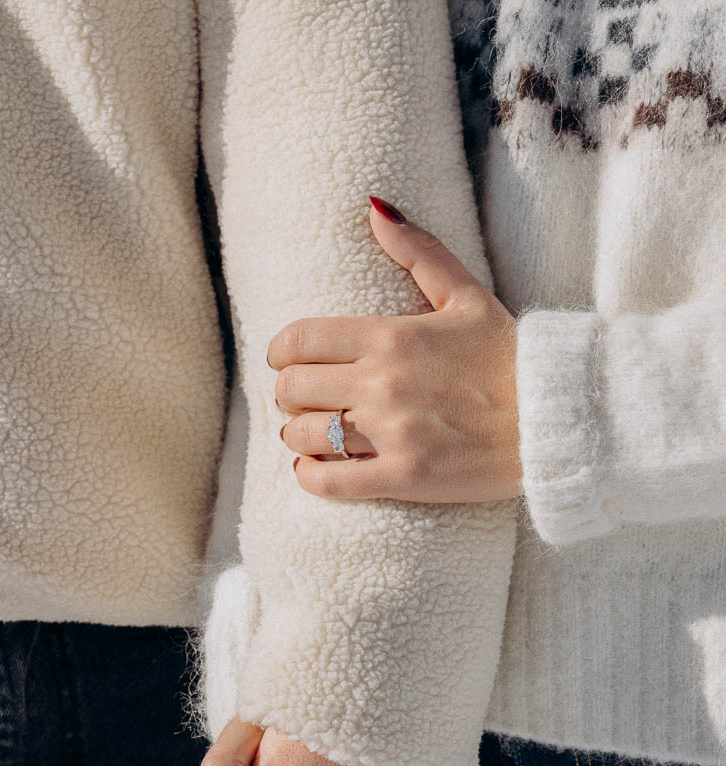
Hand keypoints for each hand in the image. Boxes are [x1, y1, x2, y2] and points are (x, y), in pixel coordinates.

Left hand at [269, 195, 520, 504]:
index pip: (299, 340)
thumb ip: (419, 252)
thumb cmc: (511, 357)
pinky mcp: (405, 478)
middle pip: (292, 389)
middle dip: (289, 395)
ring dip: (298, 436)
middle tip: (305, 400)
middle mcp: (382, 383)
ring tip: (312, 435)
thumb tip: (374, 208)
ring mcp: (391, 434)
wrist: (559, 418)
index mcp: (391, 336)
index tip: (287, 361)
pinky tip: (315, 470)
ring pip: (303, 436)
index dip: (281, 352)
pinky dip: (311, 478)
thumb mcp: (466, 295)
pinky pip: (330, 483)